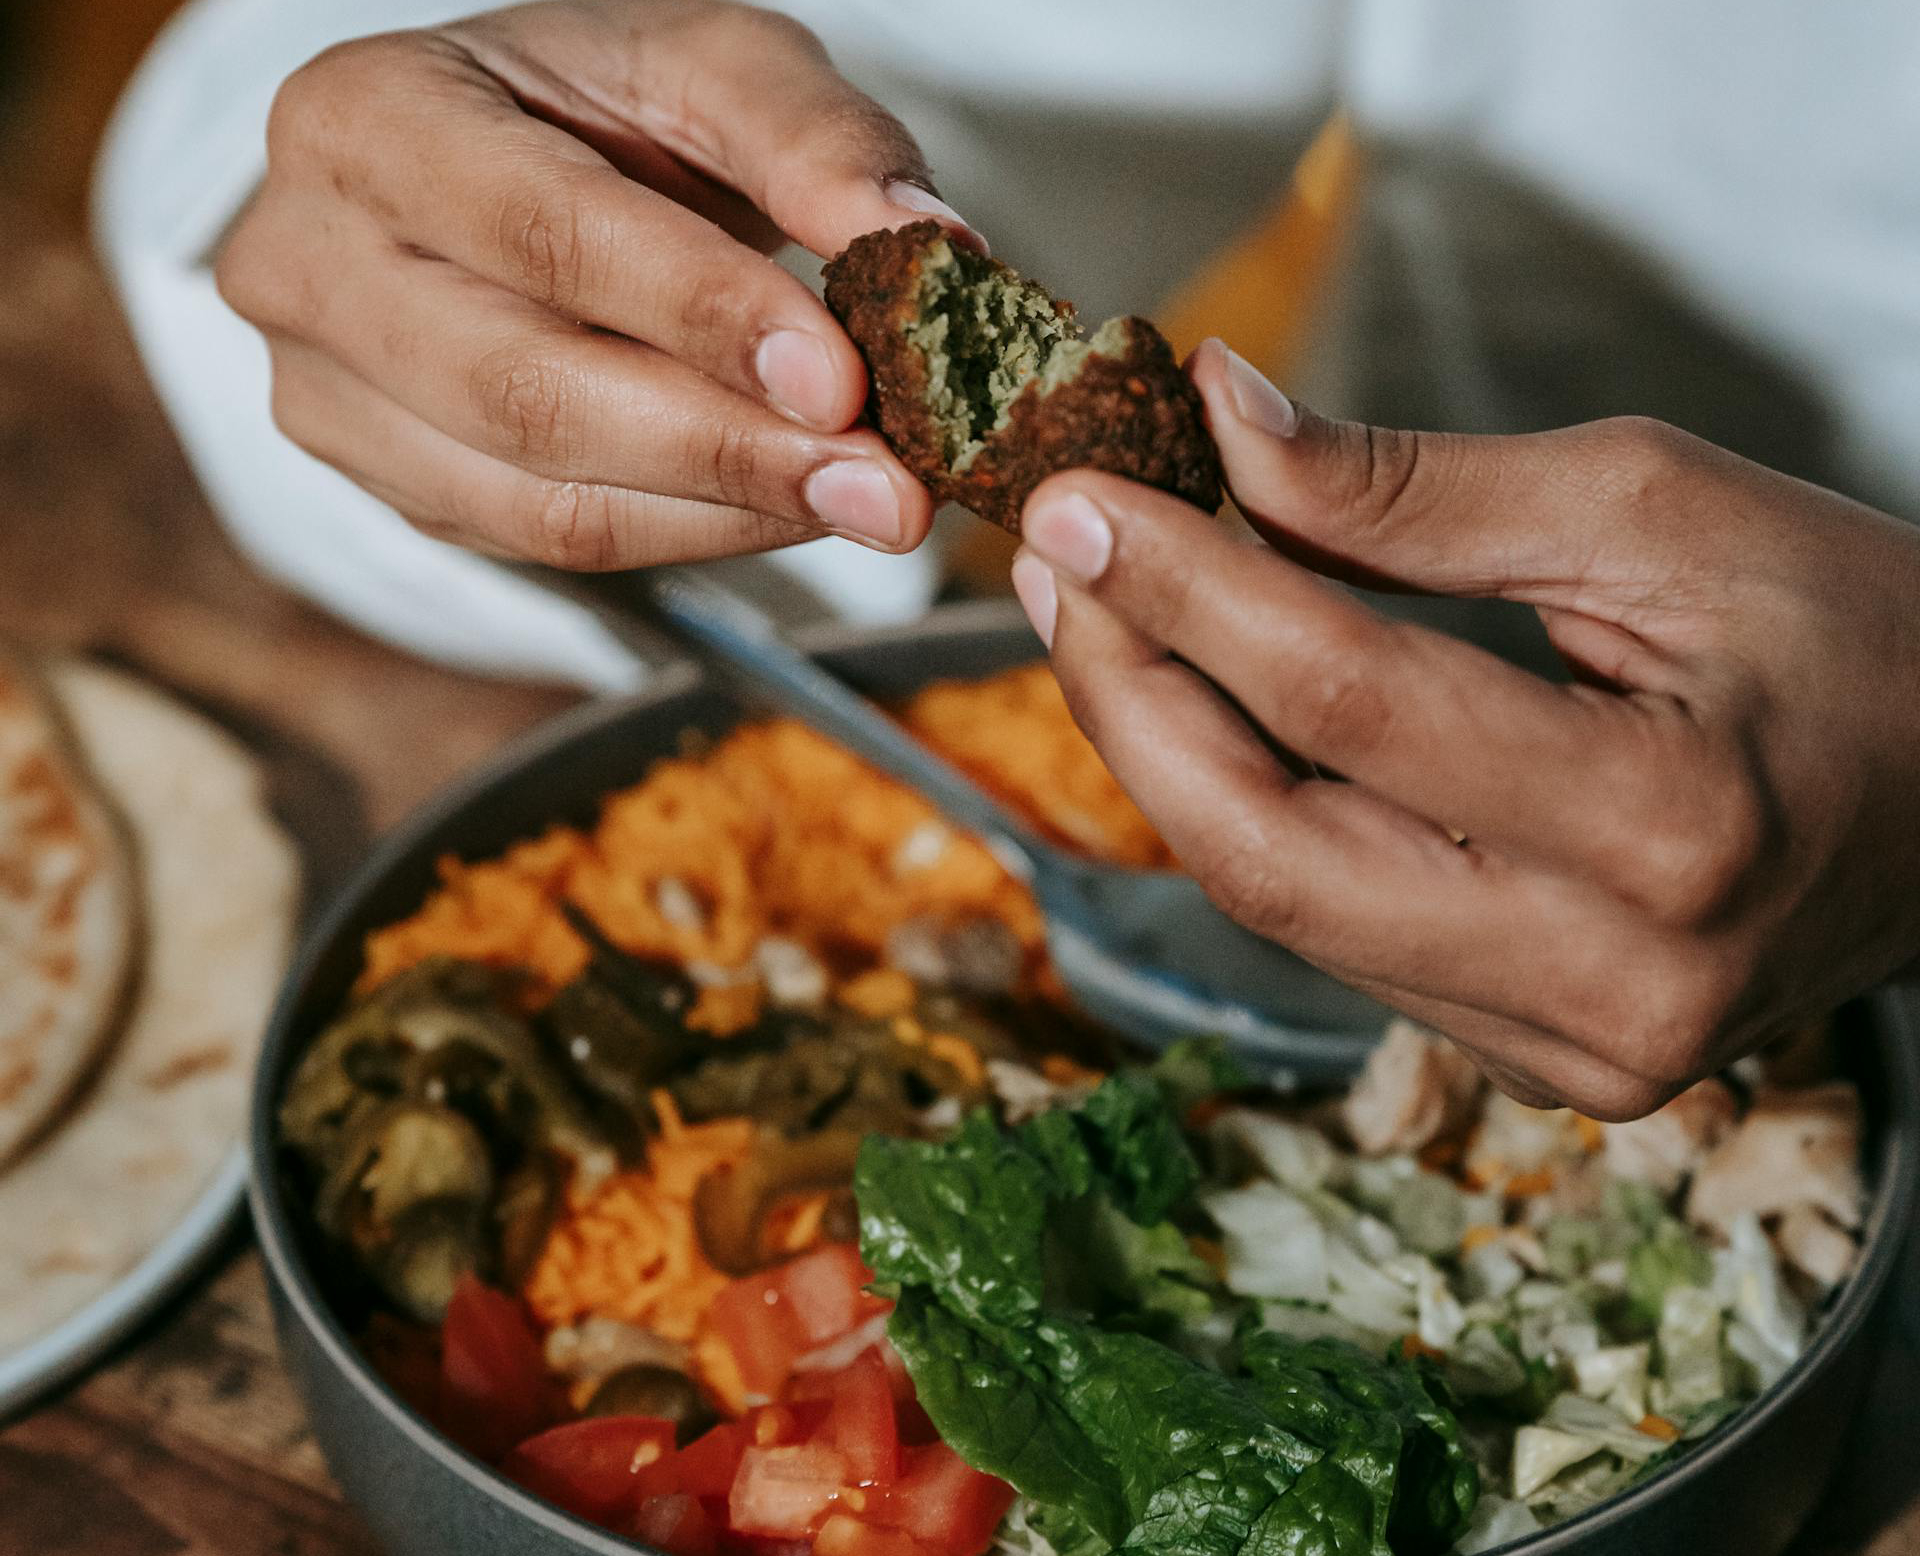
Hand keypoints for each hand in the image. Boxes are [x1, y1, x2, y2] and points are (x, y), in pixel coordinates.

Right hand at [217, 0, 975, 567]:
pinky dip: (688, 538)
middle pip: (529, 394)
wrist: (500, 174)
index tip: (842, 380)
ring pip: (539, 501)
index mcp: (368, 118)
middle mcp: (310, 263)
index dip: (699, 315)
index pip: (544, 234)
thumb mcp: (709, 70)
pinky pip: (548, 545)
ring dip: (724, 516)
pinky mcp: (388, 487)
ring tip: (863, 505)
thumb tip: (927, 249)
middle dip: (729, 449)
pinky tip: (784, 509)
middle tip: (885, 487)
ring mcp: (330, 395)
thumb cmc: (599, 111)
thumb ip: (816, 142)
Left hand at [1010, 339, 1919, 1118]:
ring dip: (1171, 756)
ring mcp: (1573, 1045)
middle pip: (1268, 847)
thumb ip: (1417, 491)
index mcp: (1671, 823)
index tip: (1081, 501)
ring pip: (1282, 904)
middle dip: (1130, 697)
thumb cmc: (1859, 631)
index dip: (1186, 590)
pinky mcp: (1540, 1061)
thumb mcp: (1653, 508)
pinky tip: (1214, 716)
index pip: (1347, 703)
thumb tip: (1223, 431)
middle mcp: (1615, 977)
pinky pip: (1338, 935)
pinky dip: (1257, 817)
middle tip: (1059, 571)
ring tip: (1112, 620)